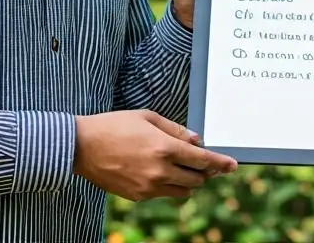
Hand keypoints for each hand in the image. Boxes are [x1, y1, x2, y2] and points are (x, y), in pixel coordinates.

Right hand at [72, 109, 237, 200]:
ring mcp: (148, 187)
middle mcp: (160, 171)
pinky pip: (162, 194)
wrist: (81, 147)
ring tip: (179, 167)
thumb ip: (175, 130)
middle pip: (197, 179)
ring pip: (182, 191)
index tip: (232, 165)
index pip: (203, 160)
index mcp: (164, 148)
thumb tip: (196, 140)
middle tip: (201, 162)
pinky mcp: (137, 196)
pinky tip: (156, 171)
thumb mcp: (147, 118)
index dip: (221, 163)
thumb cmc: (114, 126)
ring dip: (187, 181)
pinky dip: (167, 186)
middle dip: (204, 172)